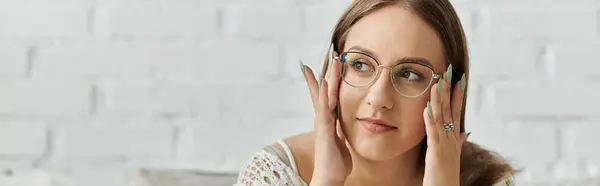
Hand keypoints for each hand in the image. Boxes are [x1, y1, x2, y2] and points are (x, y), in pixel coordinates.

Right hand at [302, 44, 349, 185]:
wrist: (329, 177)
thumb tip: (343, 127)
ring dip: (328, 75)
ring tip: (331, 58)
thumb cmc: (336, 163)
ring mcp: (322, 122)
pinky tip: (327, 81)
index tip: (330, 63)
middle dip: (327, 70)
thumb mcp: (341, 143)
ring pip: (324, 93)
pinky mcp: (324, 128)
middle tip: (331, 51)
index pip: (327, 94)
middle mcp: (322, 117)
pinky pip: (324, 107)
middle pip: (324, 88)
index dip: (328, 78)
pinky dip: (324, 93)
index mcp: (328, 120)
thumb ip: (341, 132)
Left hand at [423, 65, 469, 185]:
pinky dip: (430, 119)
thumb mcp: (454, 156)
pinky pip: (433, 133)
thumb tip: (466, 132)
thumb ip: (459, 142)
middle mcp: (451, 139)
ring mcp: (445, 145)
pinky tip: (427, 106)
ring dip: (440, 99)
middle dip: (450, 90)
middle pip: (451, 110)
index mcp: (453, 139)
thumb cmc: (446, 177)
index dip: (457, 95)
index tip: (459, 79)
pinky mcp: (436, 152)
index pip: (456, 112)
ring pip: (442, 118)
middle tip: (450, 72)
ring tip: (438, 82)